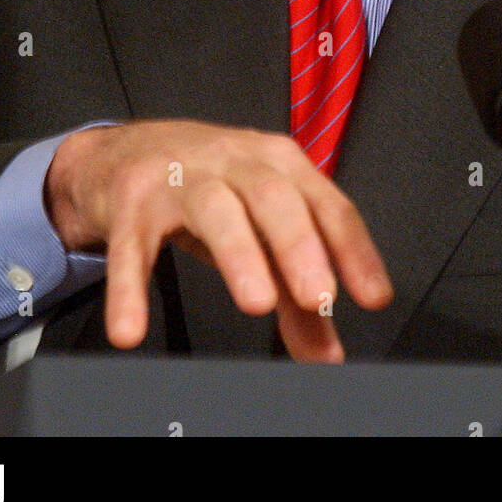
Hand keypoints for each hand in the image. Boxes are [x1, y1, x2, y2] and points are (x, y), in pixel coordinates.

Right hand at [43, 119, 392, 361]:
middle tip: (317, 296)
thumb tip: (326, 353)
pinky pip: (132, 246)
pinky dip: (130, 288)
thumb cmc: (210, 184)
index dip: (352, 248)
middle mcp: (233, 161)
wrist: (128, 149)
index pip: (325, 202)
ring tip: (257, 302)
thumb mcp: (258, 226)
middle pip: (272, 195)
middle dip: (298, 244)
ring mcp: (179, 177)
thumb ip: (294, 290)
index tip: (373, 295)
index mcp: (277, 163)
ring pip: (213, 206)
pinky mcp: (131, 202)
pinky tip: (132, 328)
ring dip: (238, 253)